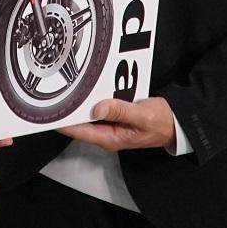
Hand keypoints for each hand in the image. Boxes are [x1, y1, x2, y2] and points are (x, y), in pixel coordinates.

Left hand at [58, 96, 174, 151]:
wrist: (176, 122)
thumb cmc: (162, 122)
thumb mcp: (142, 116)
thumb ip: (120, 111)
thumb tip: (97, 108)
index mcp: (111, 138)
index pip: (80, 131)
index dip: (63, 122)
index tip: (51, 113)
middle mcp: (107, 134)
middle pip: (80, 123)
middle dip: (69, 111)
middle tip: (55, 93)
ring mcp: (110, 126)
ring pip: (88, 115)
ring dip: (80, 105)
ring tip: (67, 89)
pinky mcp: (115, 117)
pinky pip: (99, 109)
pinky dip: (92, 101)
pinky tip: (87, 91)